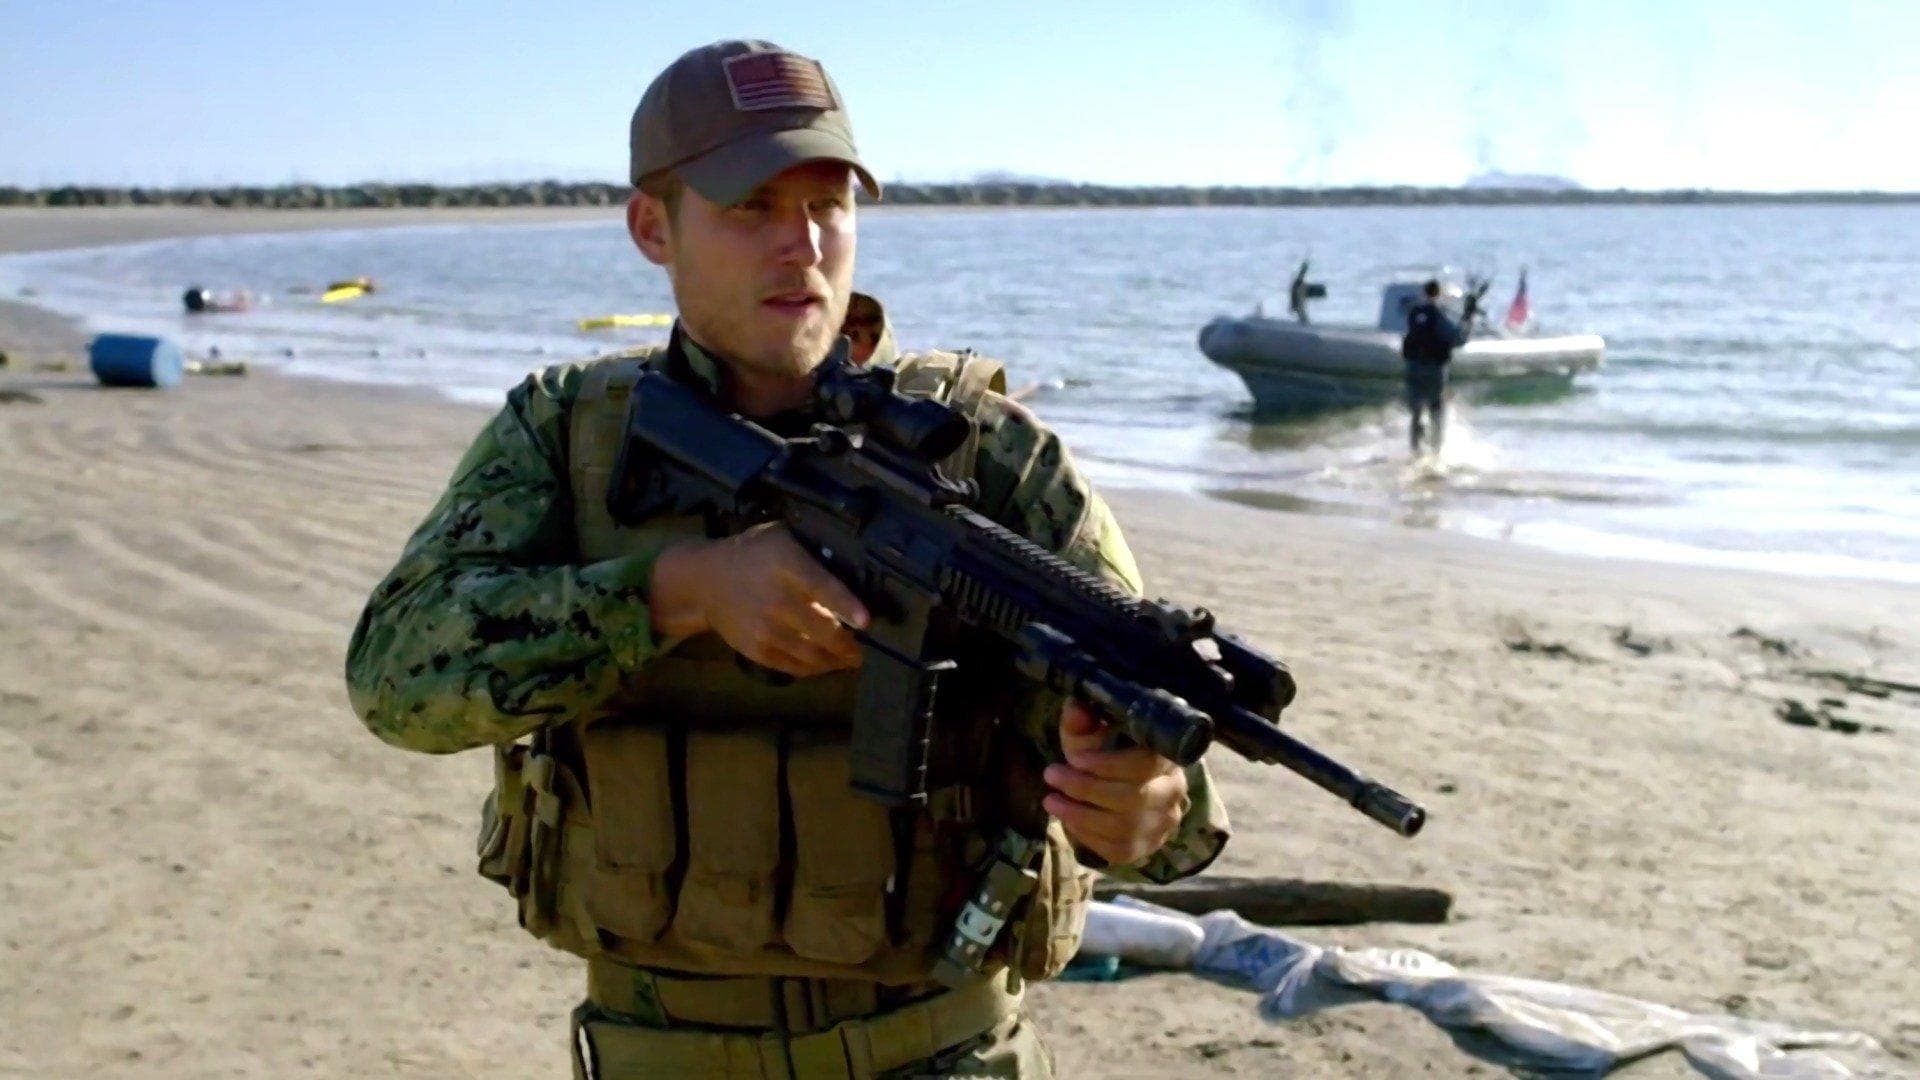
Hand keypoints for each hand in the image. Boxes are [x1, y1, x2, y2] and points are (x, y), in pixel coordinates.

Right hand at [649, 522, 868, 677]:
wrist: (705, 581)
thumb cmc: (752, 554)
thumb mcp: (780, 536)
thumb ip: (812, 549)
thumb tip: (855, 562)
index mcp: (785, 565)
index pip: (822, 587)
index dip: (846, 606)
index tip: (866, 622)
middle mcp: (776, 599)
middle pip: (822, 630)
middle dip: (848, 645)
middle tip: (862, 649)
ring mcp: (765, 629)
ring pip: (811, 654)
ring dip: (836, 661)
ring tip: (849, 659)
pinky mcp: (756, 650)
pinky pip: (792, 666)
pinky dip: (813, 669)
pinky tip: (825, 664)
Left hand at [1042, 699, 1187, 867]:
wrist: (1117, 787)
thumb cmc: (1103, 755)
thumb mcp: (1090, 735)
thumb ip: (1082, 721)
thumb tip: (1076, 708)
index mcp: (1165, 756)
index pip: (1144, 764)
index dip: (1107, 764)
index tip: (1074, 758)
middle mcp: (1173, 791)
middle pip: (1133, 797)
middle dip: (1084, 788)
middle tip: (1051, 776)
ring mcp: (1163, 824)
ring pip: (1124, 827)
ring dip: (1080, 815)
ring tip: (1051, 801)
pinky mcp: (1147, 847)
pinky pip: (1118, 850)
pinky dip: (1088, 836)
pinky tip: (1069, 821)